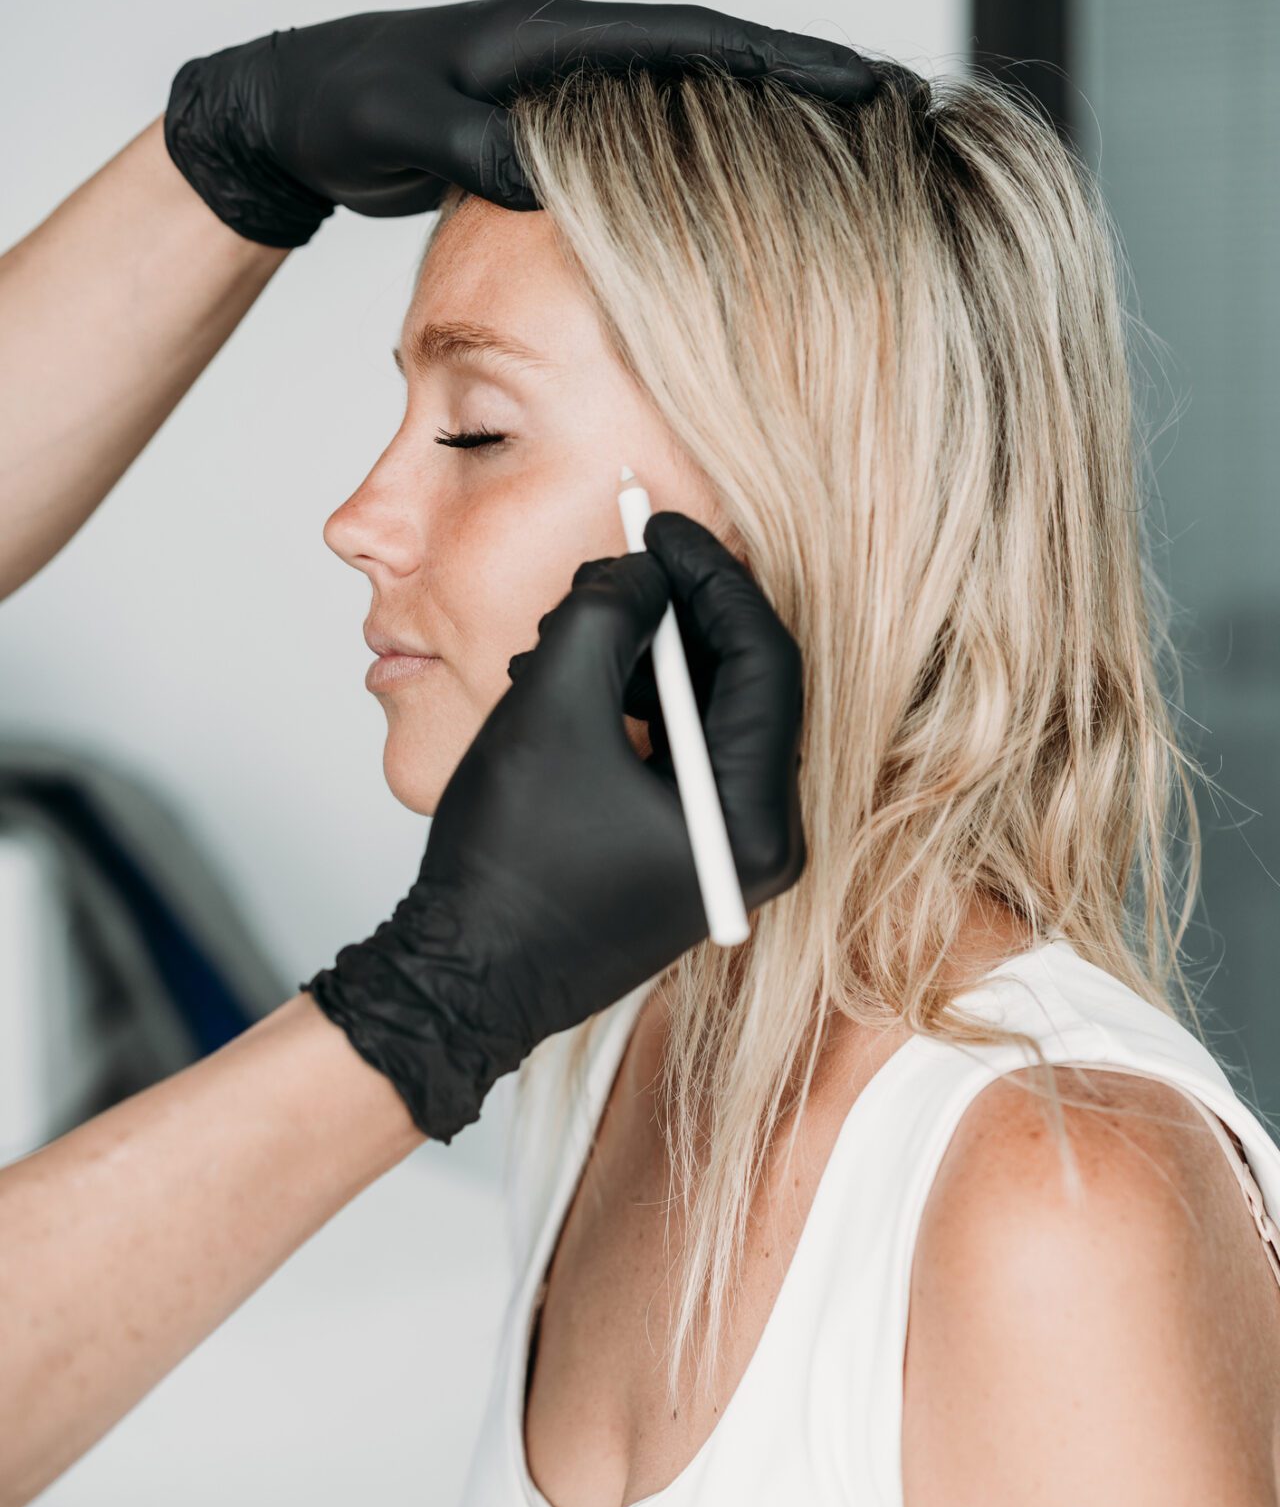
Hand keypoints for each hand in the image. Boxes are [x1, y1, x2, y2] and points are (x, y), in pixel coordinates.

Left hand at [162, 0, 887, 245]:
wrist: (296, 111)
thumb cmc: (344, 111)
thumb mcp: (407, 127)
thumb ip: (480, 149)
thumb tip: (554, 177)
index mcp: (546, 37)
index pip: (684, 40)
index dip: (773, 59)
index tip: (854, 80)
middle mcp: (566, 49)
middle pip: (705, 59)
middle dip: (793, 80)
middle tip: (882, 106)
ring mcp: (560, 84)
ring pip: (679, 98)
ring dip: (753, 119)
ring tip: (838, 150)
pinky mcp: (545, 122)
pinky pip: (642, 135)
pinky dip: (695, 153)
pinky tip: (735, 191)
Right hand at [301, 512, 805, 1142]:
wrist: (461, 982)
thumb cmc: (506, 867)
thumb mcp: (551, 709)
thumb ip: (605, 615)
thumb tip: (642, 569)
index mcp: (752, 815)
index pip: (765, 657)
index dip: (710, 575)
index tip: (659, 524)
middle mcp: (761, 838)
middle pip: (744, 681)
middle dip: (674, 613)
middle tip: (614, 568)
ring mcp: (726, 850)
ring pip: (708, 711)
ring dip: (644, 656)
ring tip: (565, 632)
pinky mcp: (687, 852)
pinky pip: (680, 750)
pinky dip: (633, 703)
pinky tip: (566, 680)